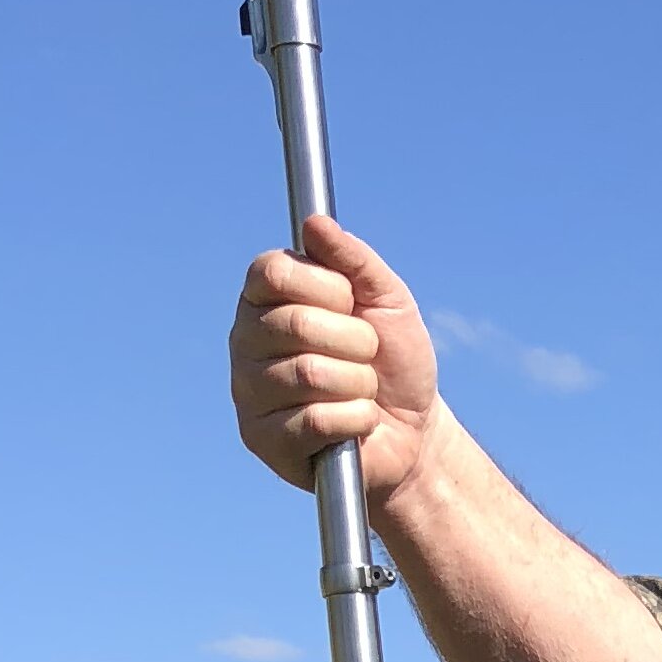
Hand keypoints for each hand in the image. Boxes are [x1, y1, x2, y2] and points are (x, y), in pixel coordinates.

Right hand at [228, 212, 445, 514]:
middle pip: (296, 324)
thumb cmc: (395, 362)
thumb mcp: (389, 300)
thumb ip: (354, 260)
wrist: (415, 432)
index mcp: (266, 299)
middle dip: (356, 343)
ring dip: (359, 385)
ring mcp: (248, 391)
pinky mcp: (261, 439)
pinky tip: (356, 424)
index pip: (272, 272)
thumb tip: (315, 222)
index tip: (351, 305)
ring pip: (309, 374)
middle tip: (367, 357)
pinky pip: (315, 420)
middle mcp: (246, 340)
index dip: (326, 288)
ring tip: (362, 392)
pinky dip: (355, 420)